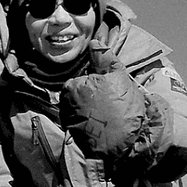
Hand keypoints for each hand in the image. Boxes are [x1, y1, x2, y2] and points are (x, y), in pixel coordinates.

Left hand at [59, 39, 144, 160]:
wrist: (121, 144)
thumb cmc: (122, 108)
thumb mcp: (118, 77)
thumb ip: (104, 58)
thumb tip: (94, 41)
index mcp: (73, 86)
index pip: (82, 78)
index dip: (97, 82)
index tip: (109, 90)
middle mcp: (65, 102)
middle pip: (79, 92)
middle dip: (91, 95)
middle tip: (110, 103)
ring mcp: (66, 119)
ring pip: (79, 106)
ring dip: (90, 109)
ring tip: (107, 116)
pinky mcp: (71, 133)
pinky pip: (78, 121)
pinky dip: (87, 122)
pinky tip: (101, 125)